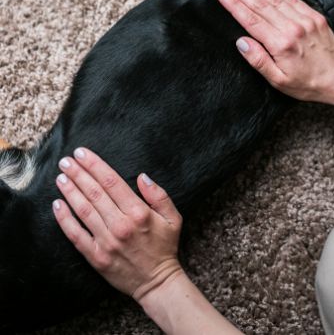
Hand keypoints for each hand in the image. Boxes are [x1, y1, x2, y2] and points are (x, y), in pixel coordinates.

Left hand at [53, 148, 183, 301]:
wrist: (157, 282)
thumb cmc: (165, 247)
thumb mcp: (173, 218)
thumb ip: (159, 195)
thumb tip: (142, 176)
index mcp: (139, 212)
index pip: (111, 182)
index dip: (95, 165)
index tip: (82, 154)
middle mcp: (121, 224)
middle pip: (94, 192)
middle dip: (78, 174)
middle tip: (66, 161)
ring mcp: (106, 241)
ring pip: (83, 210)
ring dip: (70, 191)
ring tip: (60, 177)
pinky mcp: (96, 256)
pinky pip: (76, 235)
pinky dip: (65, 219)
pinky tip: (57, 205)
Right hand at [217, 0, 333, 103]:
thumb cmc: (306, 83)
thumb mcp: (278, 80)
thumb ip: (258, 60)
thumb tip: (241, 43)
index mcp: (281, 45)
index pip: (252, 21)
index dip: (235, 6)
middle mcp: (292, 29)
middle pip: (261, 5)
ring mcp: (305, 20)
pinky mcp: (314, 16)